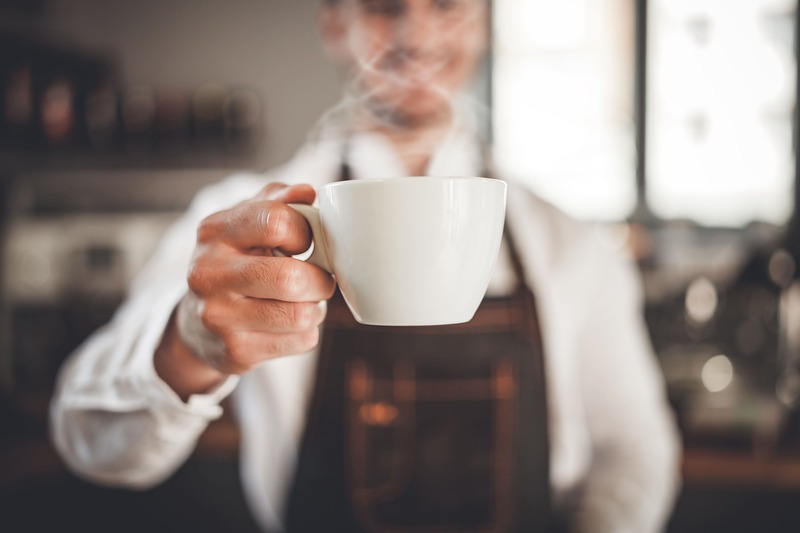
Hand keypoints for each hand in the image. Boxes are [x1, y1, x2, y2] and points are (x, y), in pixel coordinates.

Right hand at [155, 183, 335, 398]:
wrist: (198, 323)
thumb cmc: (235, 261)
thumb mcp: (247, 223)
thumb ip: (279, 201)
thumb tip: (308, 192)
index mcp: (214, 231)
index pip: (276, 221)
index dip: (305, 231)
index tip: (305, 242)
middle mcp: (209, 273)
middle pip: (291, 278)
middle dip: (319, 279)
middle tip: (319, 279)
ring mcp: (219, 316)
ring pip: (302, 314)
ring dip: (316, 308)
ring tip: (303, 301)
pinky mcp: (236, 351)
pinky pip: (301, 341)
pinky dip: (307, 331)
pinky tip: (288, 324)